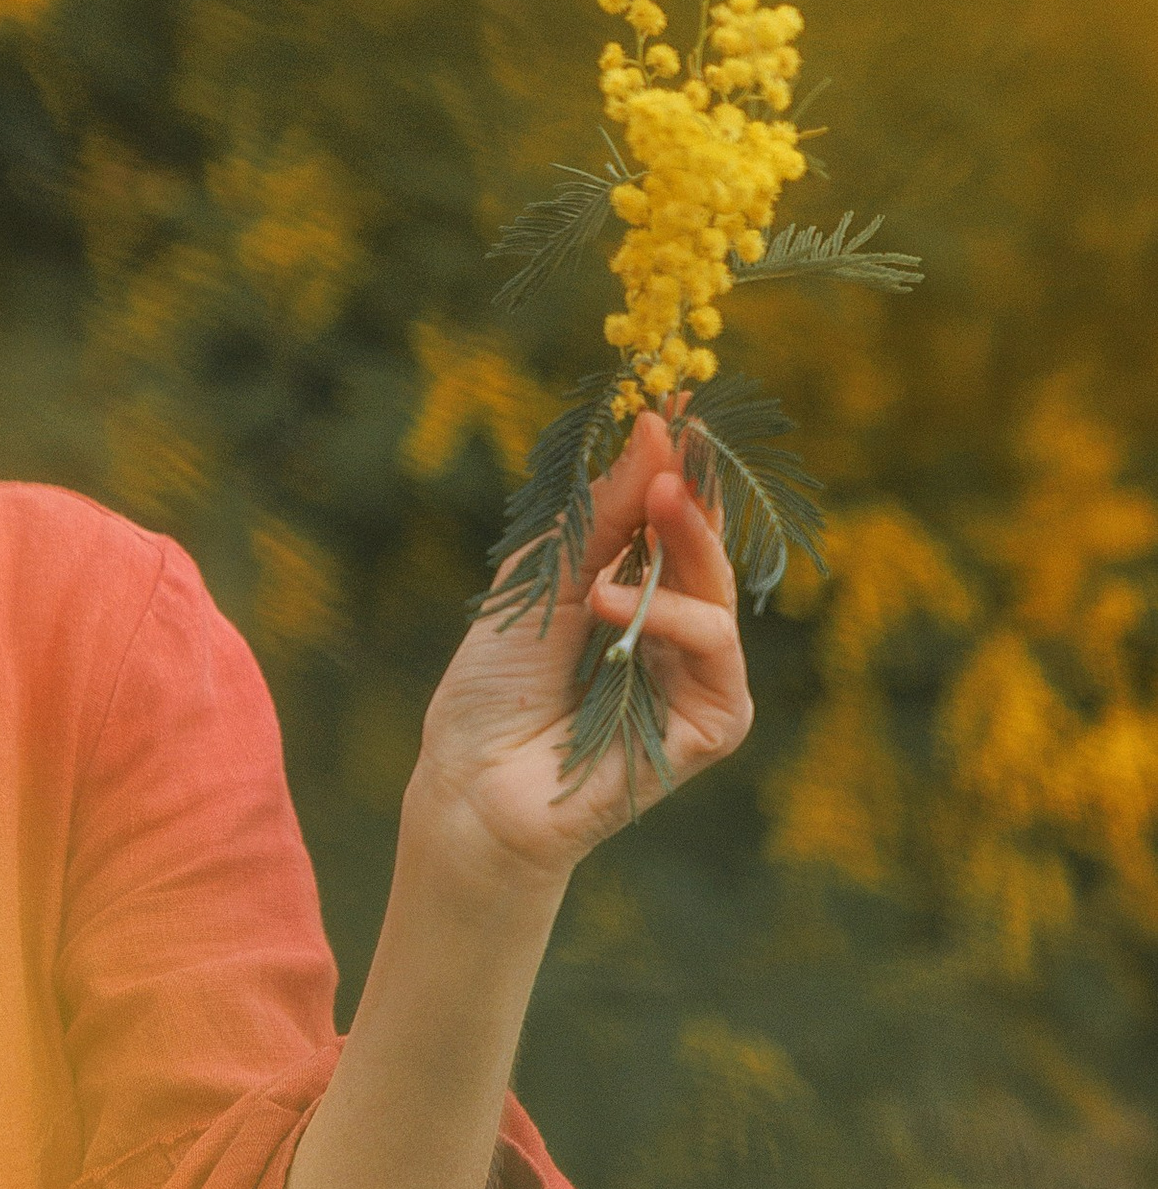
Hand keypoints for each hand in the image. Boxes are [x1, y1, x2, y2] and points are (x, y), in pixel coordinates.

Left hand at [412, 408, 754, 885]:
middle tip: (679, 440)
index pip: (673, 524)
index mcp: (636, 597)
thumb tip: (653, 430)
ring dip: (689, 545)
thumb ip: (602, 515)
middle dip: (694, 492)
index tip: (675, 404)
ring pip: (720, 597)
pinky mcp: (708, 727)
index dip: (678, 467)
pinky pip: (715, 657)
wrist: (469, 784)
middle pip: (705, 553)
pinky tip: (614, 608)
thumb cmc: (494, 691)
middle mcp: (674, 637)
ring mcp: (696, 682)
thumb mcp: (542, 580)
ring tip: (657, 504)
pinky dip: (672, 622)